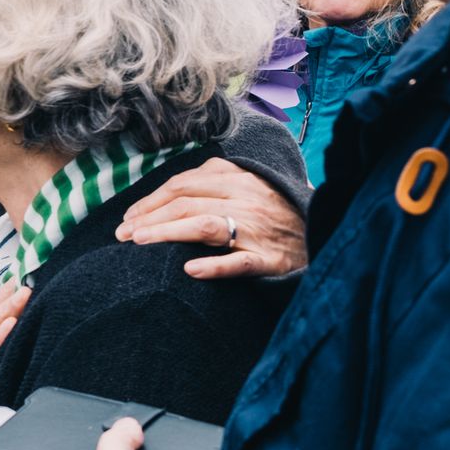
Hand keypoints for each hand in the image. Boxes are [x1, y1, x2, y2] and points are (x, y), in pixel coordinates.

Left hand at [117, 158, 306, 279]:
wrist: (328, 233)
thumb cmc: (277, 211)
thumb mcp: (249, 184)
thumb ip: (214, 180)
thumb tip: (166, 193)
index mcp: (239, 179)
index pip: (183, 184)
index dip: (151, 199)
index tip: (128, 216)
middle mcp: (248, 200)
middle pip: (187, 203)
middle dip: (148, 217)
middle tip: (122, 234)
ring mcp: (259, 230)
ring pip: (205, 226)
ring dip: (167, 234)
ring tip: (139, 243)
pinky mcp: (271, 260)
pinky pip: (240, 263)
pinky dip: (214, 266)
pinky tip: (189, 270)